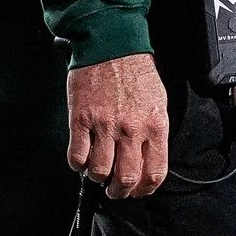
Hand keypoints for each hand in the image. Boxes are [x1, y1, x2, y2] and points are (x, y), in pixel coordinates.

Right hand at [67, 53, 167, 199]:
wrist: (112, 44)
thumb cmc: (135, 71)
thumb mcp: (158, 101)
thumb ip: (154, 132)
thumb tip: (148, 159)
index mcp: (155, 125)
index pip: (154, 173)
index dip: (143, 189)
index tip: (136, 190)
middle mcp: (131, 129)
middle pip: (125, 179)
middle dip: (119, 191)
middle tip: (114, 189)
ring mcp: (104, 125)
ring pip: (99, 172)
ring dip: (97, 177)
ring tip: (97, 170)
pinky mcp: (81, 119)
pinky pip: (77, 156)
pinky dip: (78, 164)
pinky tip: (82, 157)